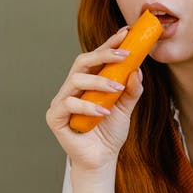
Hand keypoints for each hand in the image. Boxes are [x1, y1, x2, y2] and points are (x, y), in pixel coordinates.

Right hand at [45, 27, 146, 171]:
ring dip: (99, 82)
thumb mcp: (126, 109)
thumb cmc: (110, 133)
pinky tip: (104, 112)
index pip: (96, 58)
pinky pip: (69, 104)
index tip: (125, 33)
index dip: (108, 44)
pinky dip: (88, 106)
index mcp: (87, 82)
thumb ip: (131, 90)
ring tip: (117, 90)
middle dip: (103, 54)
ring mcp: (61, 102)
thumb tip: (137, 70)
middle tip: (124, 55)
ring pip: (75, 80)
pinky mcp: (55, 117)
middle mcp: (72, 88)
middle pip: (82, 62)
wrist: (102, 159)